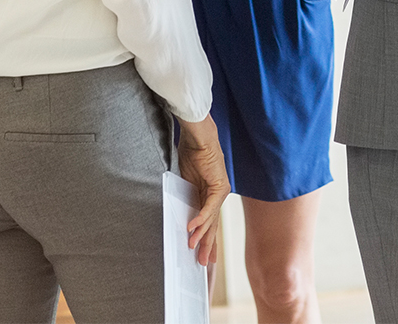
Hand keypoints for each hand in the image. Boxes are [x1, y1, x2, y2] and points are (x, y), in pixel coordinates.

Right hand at [176, 114, 229, 266]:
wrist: (198, 135)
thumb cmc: (190, 151)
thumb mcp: (184, 179)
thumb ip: (185, 196)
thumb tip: (177, 212)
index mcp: (208, 193)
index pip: (207, 221)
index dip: (204, 238)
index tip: (202, 255)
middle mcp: (217, 194)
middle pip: (211, 224)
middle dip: (206, 244)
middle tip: (202, 263)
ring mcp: (220, 191)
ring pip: (210, 219)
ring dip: (201, 234)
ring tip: (192, 248)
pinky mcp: (219, 187)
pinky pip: (209, 207)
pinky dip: (200, 219)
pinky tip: (192, 229)